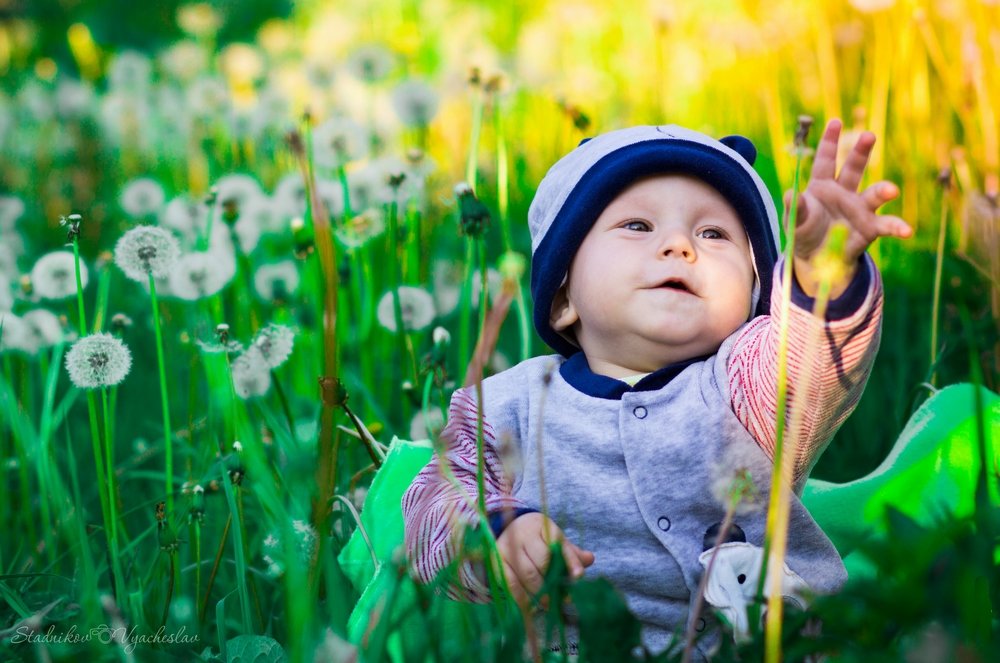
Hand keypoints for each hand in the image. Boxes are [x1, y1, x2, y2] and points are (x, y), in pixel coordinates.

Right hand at [496, 512, 594, 606]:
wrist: (508, 531)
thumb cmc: (538, 539)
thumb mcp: (555, 540)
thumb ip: (570, 552)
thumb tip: (589, 559)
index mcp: (541, 525)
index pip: (558, 543)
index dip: (570, 560)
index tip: (579, 576)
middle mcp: (523, 534)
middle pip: (543, 560)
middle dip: (555, 581)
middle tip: (564, 597)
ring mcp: (508, 548)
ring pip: (527, 574)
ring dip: (541, 592)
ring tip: (550, 603)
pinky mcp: (497, 562)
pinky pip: (511, 584)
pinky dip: (523, 598)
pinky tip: (531, 606)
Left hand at [788, 118, 912, 297]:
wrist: (816, 259)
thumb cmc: (804, 233)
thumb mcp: (794, 222)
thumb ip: (796, 209)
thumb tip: (792, 194)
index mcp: (822, 185)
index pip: (826, 160)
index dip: (830, 141)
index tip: (835, 121)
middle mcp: (844, 192)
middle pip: (854, 168)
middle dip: (861, 151)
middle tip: (868, 135)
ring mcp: (859, 208)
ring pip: (874, 193)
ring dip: (883, 190)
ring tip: (891, 190)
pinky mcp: (870, 227)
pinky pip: (887, 225)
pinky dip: (897, 227)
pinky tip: (906, 231)